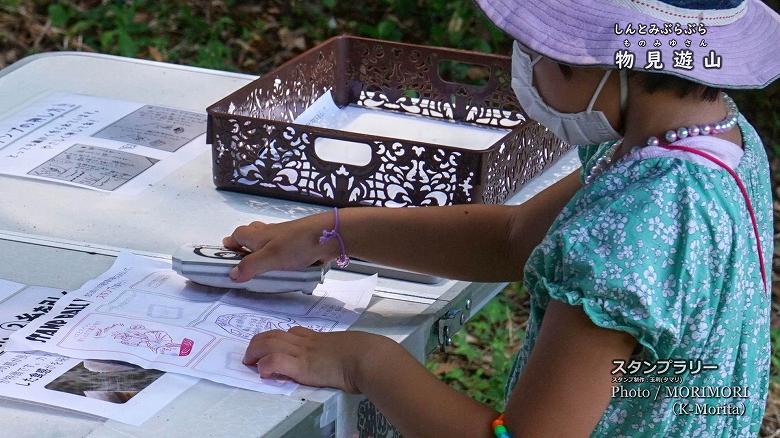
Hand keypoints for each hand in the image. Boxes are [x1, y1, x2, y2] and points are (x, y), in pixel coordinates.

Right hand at [223, 213, 337, 282]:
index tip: (226, 256)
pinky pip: (286, 248)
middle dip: (246, 245)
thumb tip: (231, 274)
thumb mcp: (269, 258)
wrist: (329, 235)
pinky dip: (282, 256)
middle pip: (252, 234)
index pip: (238, 234)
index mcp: (258, 235)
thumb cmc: (296, 244)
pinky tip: (286, 268)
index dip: (231, 243)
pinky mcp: (300, 243)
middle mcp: (270, 233)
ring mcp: (286, 237)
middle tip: (244, 262)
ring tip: (264, 269)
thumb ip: (250, 266)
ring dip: (264, 251)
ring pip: (269, 241)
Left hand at [242, 327, 394, 393]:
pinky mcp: (302, 366)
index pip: (294, 333)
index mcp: (320, 338)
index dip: (280, 338)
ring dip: (255, 351)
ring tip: (249, 361)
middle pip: (276, 335)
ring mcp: (303, 353)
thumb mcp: (354, 347)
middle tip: (252, 353)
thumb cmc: (367, 354)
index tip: (274, 343)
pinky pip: (276, 361)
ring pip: (270, 343)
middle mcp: (308, 343)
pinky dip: (266, 365)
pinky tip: (263, 373)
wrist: (368, 357)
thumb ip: (346, 352)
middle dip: (259, 342)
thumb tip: (355, 358)